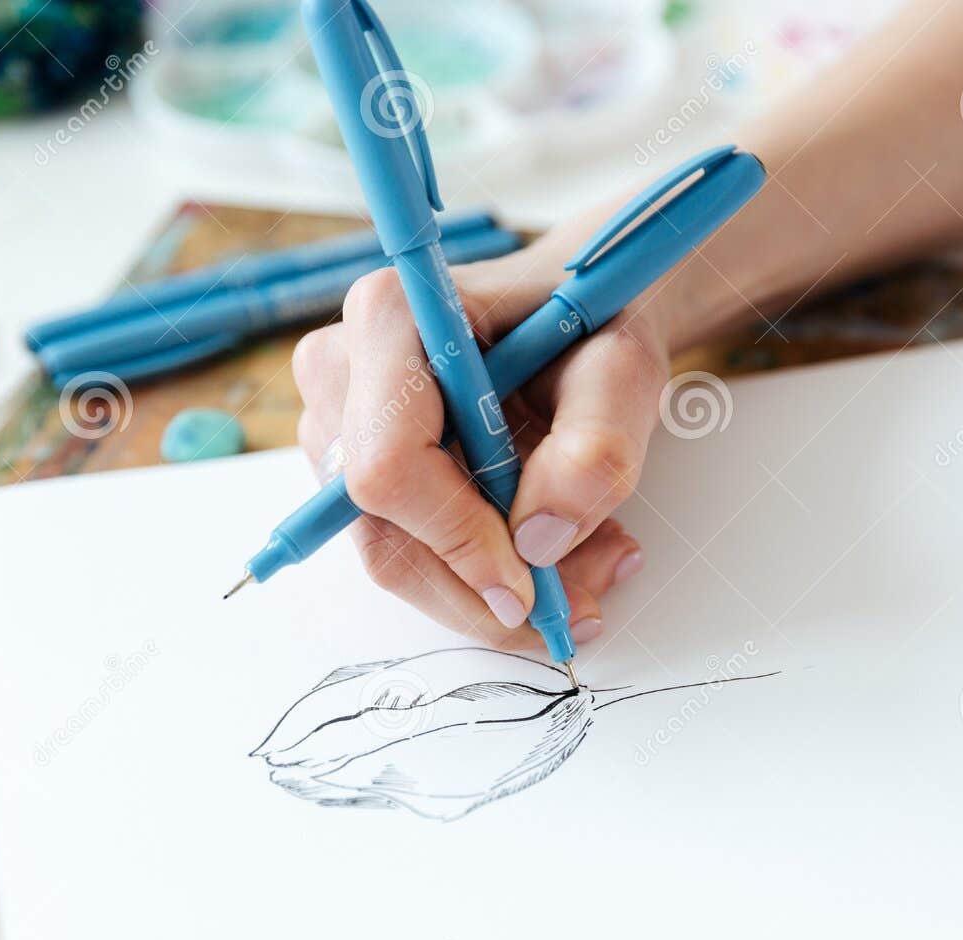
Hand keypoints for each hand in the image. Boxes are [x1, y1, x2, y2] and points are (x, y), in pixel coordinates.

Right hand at [293, 248, 670, 650]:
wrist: (576, 310)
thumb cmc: (592, 319)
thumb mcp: (624, 368)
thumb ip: (595, 446)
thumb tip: (539, 541)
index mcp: (390, 316)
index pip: (388, 463)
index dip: (458, 537)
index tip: (531, 581)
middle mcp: (341, 368)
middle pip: (380, 526)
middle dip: (482, 587)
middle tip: (582, 606)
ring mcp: (338, 424)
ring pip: (393, 556)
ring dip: (491, 592)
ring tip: (591, 571)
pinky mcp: (354, 470)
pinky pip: (405, 554)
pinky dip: (483, 577)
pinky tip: (557, 560)